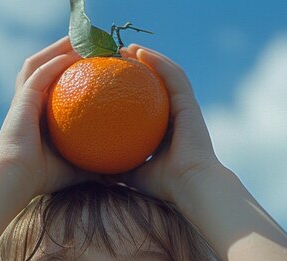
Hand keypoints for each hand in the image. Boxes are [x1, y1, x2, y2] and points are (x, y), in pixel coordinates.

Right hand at [0, 37, 93, 195]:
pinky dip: (55, 62)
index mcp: (40, 115)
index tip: (98, 66)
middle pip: (47, 66)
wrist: (17, 178)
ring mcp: (25, 98)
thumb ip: (93, 166)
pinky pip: (40, 74)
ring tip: (82, 39)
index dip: (74, 71)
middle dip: (67, 52)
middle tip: (93, 45)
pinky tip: (73, 54)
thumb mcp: (75, 169)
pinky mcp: (22, 99)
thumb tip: (116, 175)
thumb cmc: (43, 178)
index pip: (57, 85)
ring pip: (41, 62)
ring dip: (60, 48)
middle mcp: (31, 102)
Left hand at [117, 46, 222, 202]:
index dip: (133, 87)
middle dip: (140, 67)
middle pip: (158, 82)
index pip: (149, 101)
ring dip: (148, 56)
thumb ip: (118, 169)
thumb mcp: (133, 175)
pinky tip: (139, 52)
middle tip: (116, 58)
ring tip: (127, 48)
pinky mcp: (189, 103)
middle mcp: (177, 114)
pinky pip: (172, 76)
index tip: (112, 80)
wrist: (191, 186)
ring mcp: (185, 106)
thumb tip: (95, 172)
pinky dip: (157, 62)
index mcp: (167, 128)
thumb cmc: (164, 185)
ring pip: (167, 72)